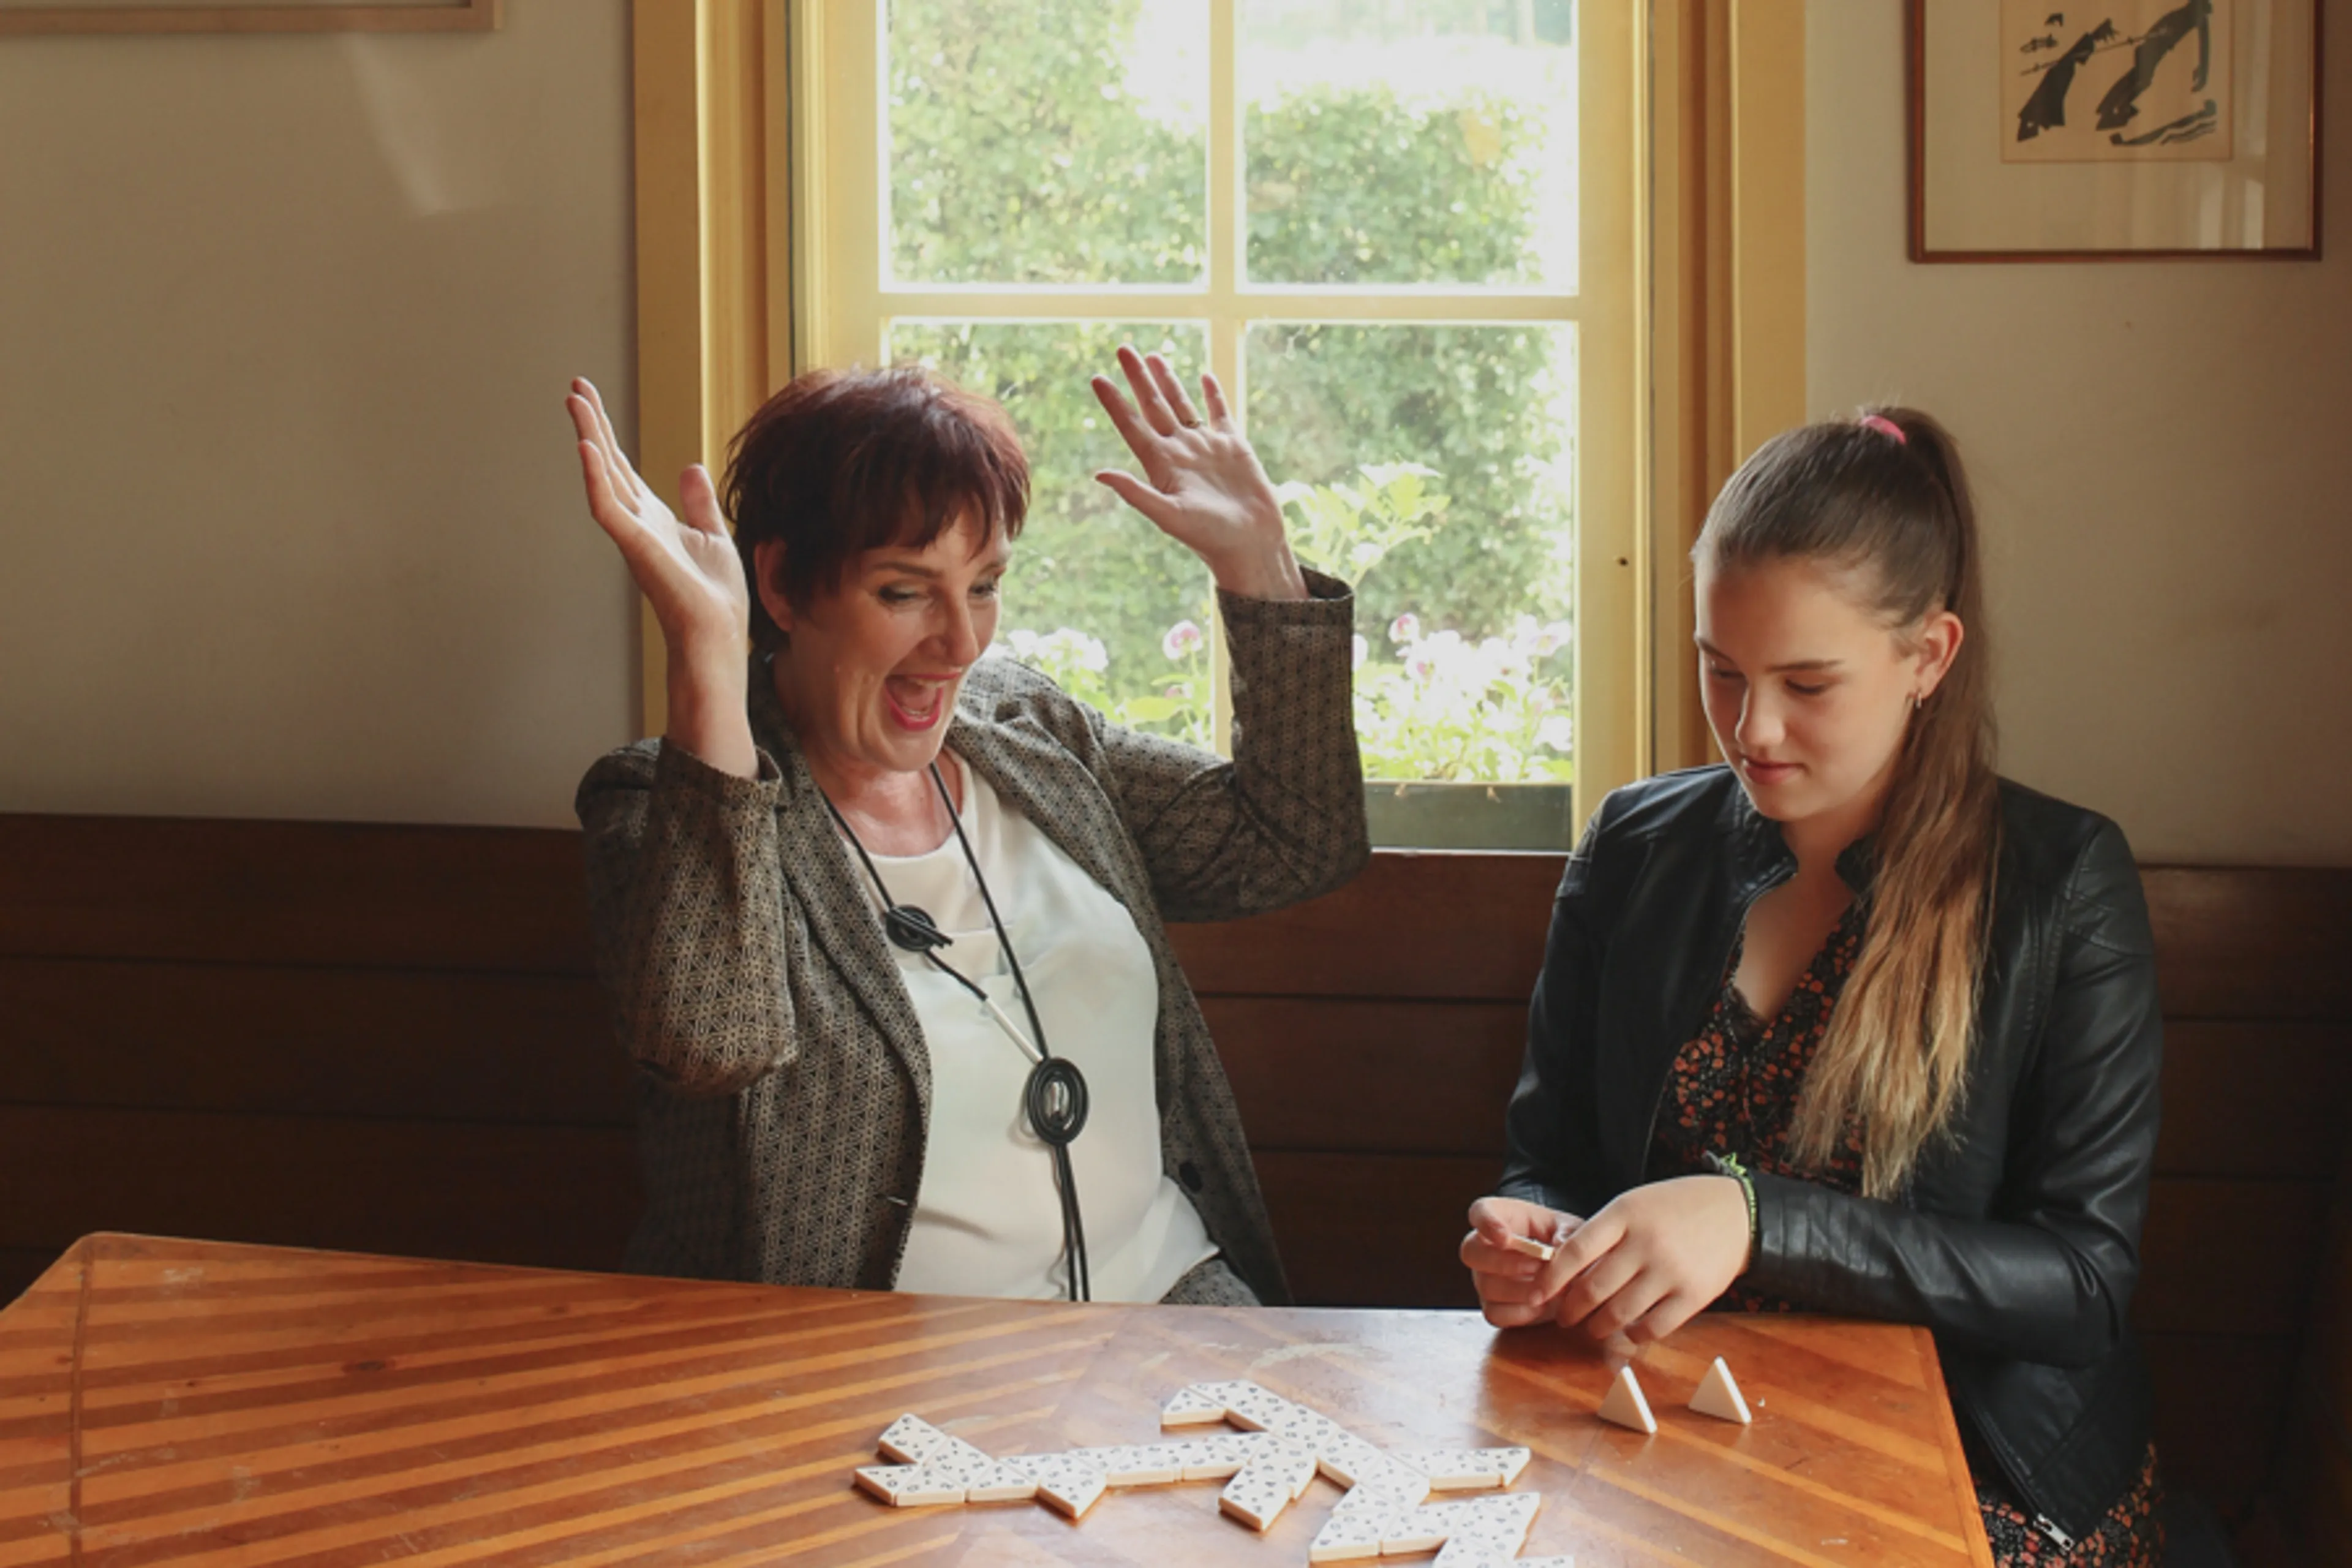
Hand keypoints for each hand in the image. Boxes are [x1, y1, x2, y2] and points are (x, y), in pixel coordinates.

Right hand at [568, 378, 748, 658]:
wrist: (718, 633)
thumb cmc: (714, 597)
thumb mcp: (712, 535)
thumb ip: (698, 502)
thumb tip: (691, 467)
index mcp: (653, 518)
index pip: (623, 467)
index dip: (608, 433)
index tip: (592, 399)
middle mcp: (636, 522)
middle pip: (607, 463)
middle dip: (592, 424)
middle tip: (575, 387)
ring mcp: (632, 534)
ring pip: (602, 475)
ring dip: (588, 438)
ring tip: (575, 403)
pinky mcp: (635, 547)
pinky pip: (607, 507)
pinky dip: (595, 478)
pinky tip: (587, 449)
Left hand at [1090, 346, 1305, 600]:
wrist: (1252, 544)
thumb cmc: (1210, 537)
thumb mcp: (1168, 516)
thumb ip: (1135, 493)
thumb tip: (1098, 474)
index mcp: (1162, 466)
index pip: (1132, 426)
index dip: (1114, 403)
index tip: (1097, 379)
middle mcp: (1180, 452)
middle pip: (1153, 407)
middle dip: (1138, 378)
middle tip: (1122, 349)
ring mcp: (1206, 447)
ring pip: (1182, 405)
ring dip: (1167, 381)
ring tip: (1153, 356)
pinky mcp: (1233, 446)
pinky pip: (1220, 413)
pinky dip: (1212, 394)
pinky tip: (1204, 377)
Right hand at [1462, 1196, 1582, 1328]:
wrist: (1572, 1273)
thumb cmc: (1566, 1243)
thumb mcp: (1573, 1231)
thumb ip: (1567, 1234)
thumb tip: (1558, 1247)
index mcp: (1503, 1217)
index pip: (1479, 1211)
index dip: (1485, 1223)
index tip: (1504, 1237)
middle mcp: (1484, 1247)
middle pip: (1471, 1252)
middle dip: (1504, 1263)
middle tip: (1538, 1268)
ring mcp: (1484, 1278)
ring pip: (1486, 1286)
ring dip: (1521, 1290)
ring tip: (1550, 1289)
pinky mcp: (1491, 1306)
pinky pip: (1495, 1313)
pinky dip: (1522, 1313)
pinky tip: (1543, 1305)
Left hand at [1544, 1176, 1750, 1345]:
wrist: (1736, 1214)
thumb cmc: (1675, 1209)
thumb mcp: (1635, 1205)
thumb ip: (1604, 1234)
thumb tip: (1565, 1274)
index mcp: (1625, 1214)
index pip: (1575, 1251)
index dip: (1551, 1278)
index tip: (1538, 1294)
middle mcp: (1646, 1242)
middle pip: (1593, 1288)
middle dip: (1571, 1310)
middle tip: (1565, 1317)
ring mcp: (1671, 1271)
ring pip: (1619, 1313)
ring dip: (1598, 1327)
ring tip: (1592, 1327)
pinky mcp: (1694, 1296)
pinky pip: (1653, 1328)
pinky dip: (1634, 1335)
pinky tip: (1629, 1331)